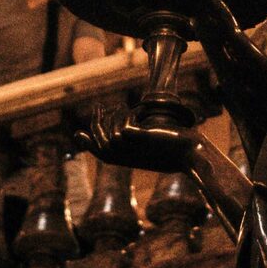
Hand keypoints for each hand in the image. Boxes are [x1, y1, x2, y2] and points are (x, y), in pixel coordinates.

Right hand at [78, 105, 199, 173]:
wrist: (189, 152)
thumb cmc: (174, 148)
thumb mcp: (152, 144)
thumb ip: (137, 139)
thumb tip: (127, 131)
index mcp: (127, 160)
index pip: (101, 154)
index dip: (88, 144)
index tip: (77, 133)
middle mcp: (126, 158)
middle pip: (100, 142)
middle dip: (96, 123)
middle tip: (98, 107)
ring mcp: (132, 149)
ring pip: (112, 131)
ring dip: (117, 116)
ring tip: (125, 107)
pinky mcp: (138, 138)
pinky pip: (125, 123)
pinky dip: (131, 114)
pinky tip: (141, 111)